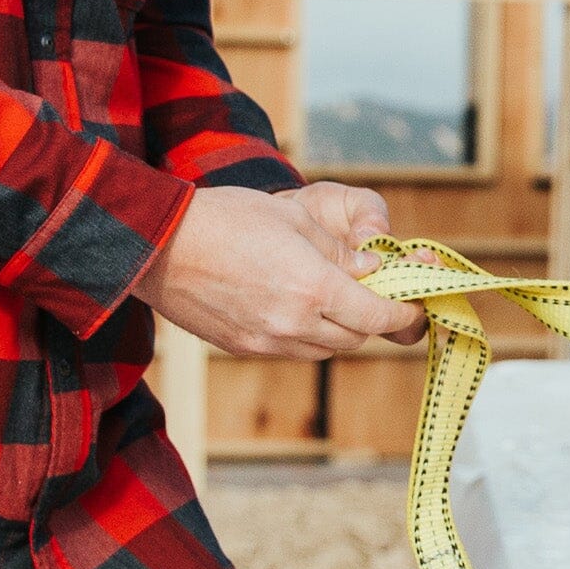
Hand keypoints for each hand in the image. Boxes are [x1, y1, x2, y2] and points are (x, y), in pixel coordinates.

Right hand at [136, 182, 426, 359]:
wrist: (157, 245)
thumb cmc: (226, 219)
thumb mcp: (294, 220)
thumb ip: (339, 252)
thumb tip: (372, 269)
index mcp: (314, 288)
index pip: (379, 316)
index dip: (403, 312)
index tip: (412, 305)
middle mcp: (295, 324)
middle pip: (355, 336)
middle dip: (369, 317)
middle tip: (369, 294)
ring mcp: (267, 341)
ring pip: (324, 348)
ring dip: (336, 329)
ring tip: (324, 297)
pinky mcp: (243, 348)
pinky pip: (290, 349)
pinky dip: (303, 334)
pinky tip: (287, 305)